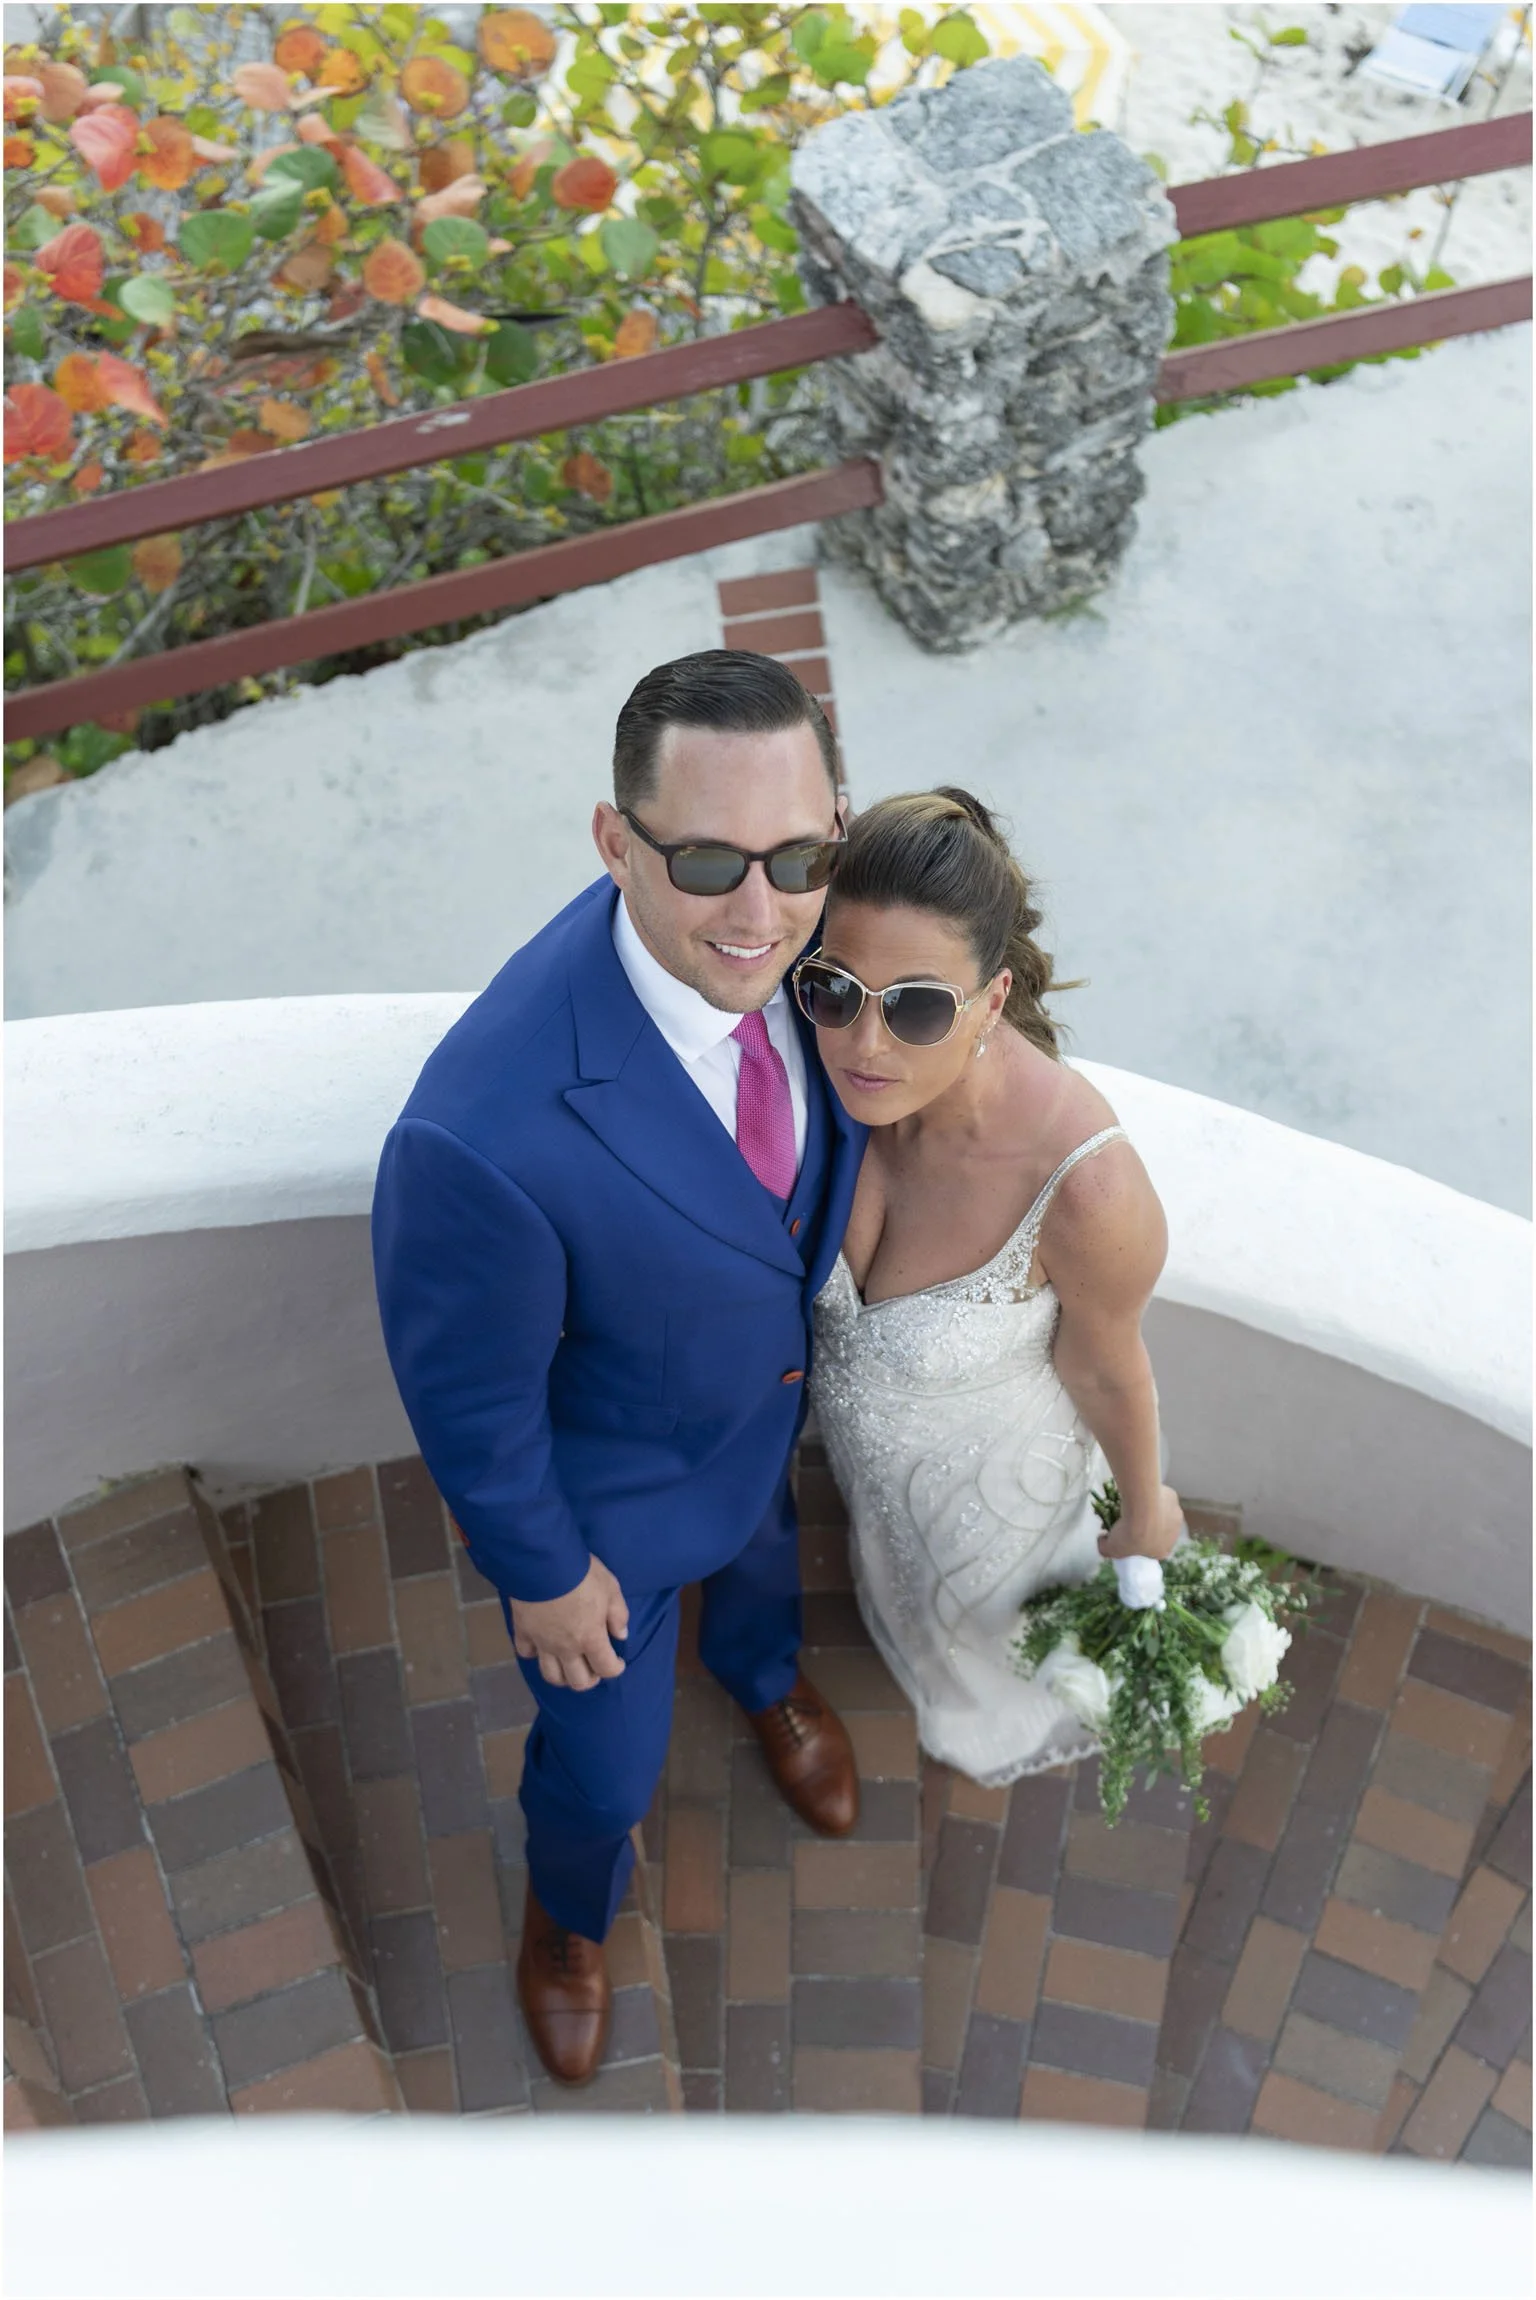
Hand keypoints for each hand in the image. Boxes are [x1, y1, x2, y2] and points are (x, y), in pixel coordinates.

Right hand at [510, 1556, 629, 1690]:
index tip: (618, 1661)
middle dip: (590, 1679)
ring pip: (551, 1676)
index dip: (616, 1668)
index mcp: (590, 1638)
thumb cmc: (581, 1574)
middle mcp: (566, 1648)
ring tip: (569, 1665)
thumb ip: (618, 1614)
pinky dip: (534, 1654)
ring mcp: (542, 1643)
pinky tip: (540, 1647)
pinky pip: (527, 1653)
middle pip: (578, 1681)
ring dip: (563, 1676)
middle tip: (594, 1666)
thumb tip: (621, 1635)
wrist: (542, 1563)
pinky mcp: (523, 1632)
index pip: (606, 1668)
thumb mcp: (611, 1588)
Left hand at [1099, 1482, 1183, 1561]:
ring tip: (1131, 1504)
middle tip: (1127, 1518)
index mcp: (1160, 1552)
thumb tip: (1103, 1539)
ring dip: (1149, 1510)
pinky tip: (1139, 1493)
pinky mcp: (1174, 1499)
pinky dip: (1151, 1495)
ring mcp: (1175, 1517)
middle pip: (1156, 1532)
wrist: (1141, 1508)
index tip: (1125, 1535)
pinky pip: (1160, 1497)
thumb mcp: (1109, 1548)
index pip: (1149, 1551)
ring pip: (1160, 1513)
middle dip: (1144, 1526)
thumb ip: (1105, 1547)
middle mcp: (1172, 1536)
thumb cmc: (1127, 1533)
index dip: (1137, 1543)